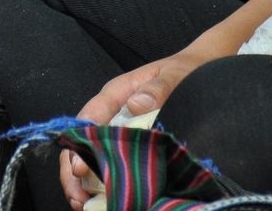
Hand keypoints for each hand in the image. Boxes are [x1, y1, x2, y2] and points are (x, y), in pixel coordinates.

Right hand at [60, 50, 207, 208]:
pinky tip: (100, 202)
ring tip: (85, 205)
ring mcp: (116, 132)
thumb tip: (136, 105)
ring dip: (82, 183)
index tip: (79, 169)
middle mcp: (110, 113)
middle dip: (74, 171)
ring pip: (87, 157)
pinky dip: (99, 185)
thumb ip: (157, 88)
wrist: (197, 74)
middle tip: (79, 198)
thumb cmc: (184, 73)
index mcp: (117, 93)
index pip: (89, 116)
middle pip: (79, 141)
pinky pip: (106, 165)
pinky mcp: (126, 147)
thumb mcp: (174, 76)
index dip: (80, 143)